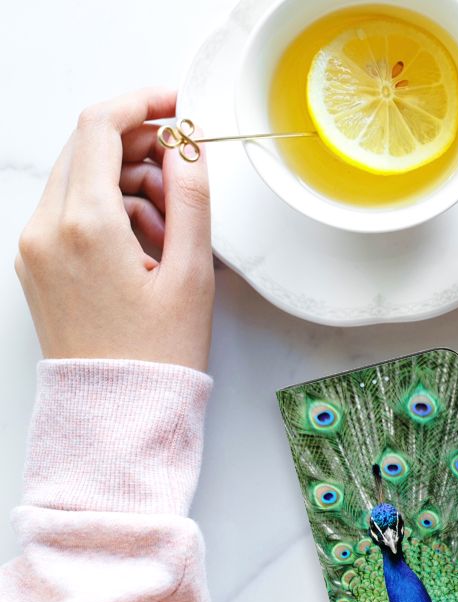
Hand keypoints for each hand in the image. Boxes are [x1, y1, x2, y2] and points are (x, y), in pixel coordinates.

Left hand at [15, 88, 213, 371]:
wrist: (117, 412)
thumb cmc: (157, 353)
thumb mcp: (191, 273)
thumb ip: (192, 198)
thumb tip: (188, 147)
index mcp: (85, 225)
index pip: (101, 127)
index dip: (143, 103)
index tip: (177, 105)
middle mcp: (47, 228)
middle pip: (88, 148)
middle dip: (141, 147)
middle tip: (185, 174)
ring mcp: (35, 246)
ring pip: (81, 178)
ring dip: (129, 182)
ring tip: (173, 228)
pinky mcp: (37, 263)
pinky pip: (72, 210)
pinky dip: (111, 210)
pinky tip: (148, 245)